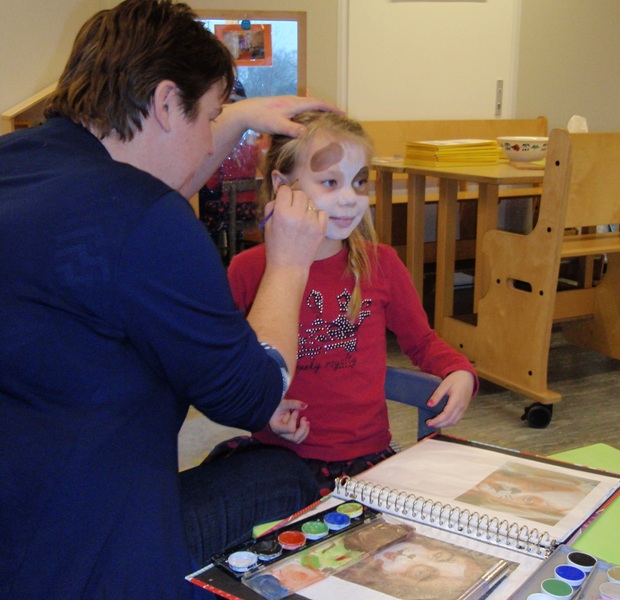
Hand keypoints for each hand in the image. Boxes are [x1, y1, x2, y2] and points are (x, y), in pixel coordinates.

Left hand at [228, 95, 342, 137]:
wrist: (245, 112)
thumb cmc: (261, 117)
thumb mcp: (277, 125)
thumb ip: (292, 129)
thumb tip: (306, 133)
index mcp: (295, 104)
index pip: (318, 103)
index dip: (331, 108)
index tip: (342, 112)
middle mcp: (293, 101)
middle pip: (314, 102)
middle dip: (327, 108)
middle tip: (337, 116)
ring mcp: (287, 103)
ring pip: (307, 105)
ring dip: (318, 110)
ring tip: (325, 118)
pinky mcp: (282, 107)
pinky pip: (300, 108)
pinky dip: (308, 113)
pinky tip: (307, 120)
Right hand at [263, 184, 326, 270]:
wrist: (288, 267)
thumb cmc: (275, 247)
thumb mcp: (267, 225)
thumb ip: (272, 207)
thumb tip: (281, 195)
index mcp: (281, 213)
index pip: (285, 190)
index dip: (283, 194)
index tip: (283, 200)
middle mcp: (297, 215)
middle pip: (300, 194)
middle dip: (295, 199)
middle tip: (292, 209)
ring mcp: (311, 222)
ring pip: (311, 202)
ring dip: (305, 207)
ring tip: (300, 219)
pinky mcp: (321, 229)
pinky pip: (322, 212)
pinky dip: (317, 215)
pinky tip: (310, 224)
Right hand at [269, 398, 309, 443]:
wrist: (274, 408)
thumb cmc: (276, 406)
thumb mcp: (284, 403)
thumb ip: (293, 404)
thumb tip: (305, 405)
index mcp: (277, 427)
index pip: (290, 428)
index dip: (295, 419)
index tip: (295, 410)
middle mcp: (281, 433)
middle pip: (295, 438)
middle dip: (302, 429)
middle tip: (304, 418)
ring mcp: (286, 434)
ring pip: (298, 440)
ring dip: (305, 431)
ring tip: (307, 421)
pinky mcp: (290, 433)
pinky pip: (299, 437)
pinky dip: (304, 430)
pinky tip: (306, 422)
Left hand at [425, 370, 474, 428]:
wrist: (467, 377)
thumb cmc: (455, 379)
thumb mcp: (444, 384)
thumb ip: (437, 395)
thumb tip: (429, 405)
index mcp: (456, 400)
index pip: (446, 415)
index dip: (437, 420)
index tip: (429, 423)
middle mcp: (461, 407)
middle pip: (450, 420)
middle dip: (439, 424)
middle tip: (429, 423)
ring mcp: (464, 409)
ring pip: (454, 422)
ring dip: (444, 425)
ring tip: (434, 423)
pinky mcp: (464, 409)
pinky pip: (457, 420)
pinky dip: (449, 423)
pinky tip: (443, 422)